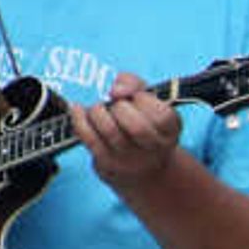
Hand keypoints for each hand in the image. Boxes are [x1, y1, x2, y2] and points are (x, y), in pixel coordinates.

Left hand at [70, 75, 185, 188]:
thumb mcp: (147, 100)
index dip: (145, 101)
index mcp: (170, 130)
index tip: (136, 97)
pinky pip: (90, 139)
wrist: (138, 165)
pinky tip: (77, 109)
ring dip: (98, 112)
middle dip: (120, 108)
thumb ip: (134, 83)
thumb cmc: (142, 121)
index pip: (162, 116)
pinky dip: (80, 119)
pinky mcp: (107, 163)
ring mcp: (129, 158)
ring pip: (111, 131)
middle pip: (137, 127)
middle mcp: (153, 148)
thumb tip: (116, 89)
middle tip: (116, 104)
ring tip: (98, 108)